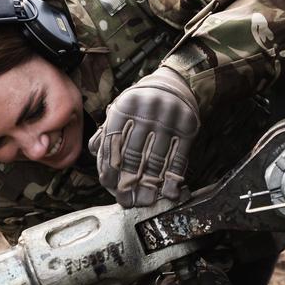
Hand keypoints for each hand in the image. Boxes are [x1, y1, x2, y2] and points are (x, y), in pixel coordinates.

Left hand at [88, 67, 199, 206]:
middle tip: (127, 201)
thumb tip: (96, 153)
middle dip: (128, 182)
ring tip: (145, 201)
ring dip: (150, 185)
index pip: (113, 144)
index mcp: (125, 106)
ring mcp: (169, 119)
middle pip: (134, 155)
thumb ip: (107, 130)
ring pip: (156, 160)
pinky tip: (168, 193)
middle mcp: (147, 111)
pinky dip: (173, 178)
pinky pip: (179, 158)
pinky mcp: (188, 127)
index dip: (110, 169)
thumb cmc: (142, 103)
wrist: (175, 83)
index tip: (111, 188)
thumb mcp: (121, 108)